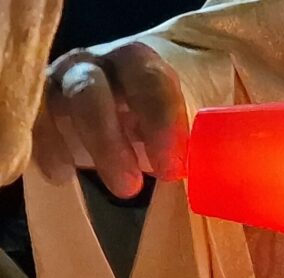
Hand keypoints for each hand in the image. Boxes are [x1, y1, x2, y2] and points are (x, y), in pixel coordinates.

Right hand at [34, 42, 187, 197]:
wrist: (125, 100)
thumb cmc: (159, 118)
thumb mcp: (183, 124)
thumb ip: (200, 145)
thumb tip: (229, 188)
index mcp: (141, 63)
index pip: (150, 83)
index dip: (160, 124)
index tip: (171, 169)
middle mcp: (96, 65)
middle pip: (92, 92)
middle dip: (110, 142)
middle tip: (132, 188)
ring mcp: (63, 82)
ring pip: (60, 107)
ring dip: (85, 152)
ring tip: (112, 190)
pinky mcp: (41, 104)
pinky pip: (35, 123)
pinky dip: (47, 150)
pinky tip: (63, 176)